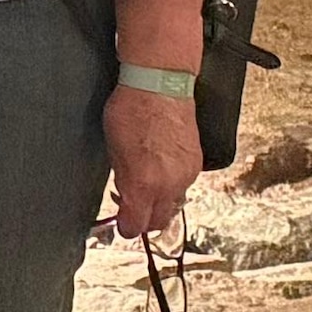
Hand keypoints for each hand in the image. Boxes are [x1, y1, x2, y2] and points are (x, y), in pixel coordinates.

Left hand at [102, 84, 196, 237]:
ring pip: (173, 204)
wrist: (161, 84)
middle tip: (129, 205)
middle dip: (144, 220)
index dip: (126, 228)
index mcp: (144, 184)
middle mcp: (170, 185)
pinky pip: (183, 186)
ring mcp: (187, 175)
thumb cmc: (131, 110)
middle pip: (159, 222)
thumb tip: (125, 199)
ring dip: (159, 202)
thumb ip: (122, 180)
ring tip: (144, 183)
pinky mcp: (197, 164)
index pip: (136, 225)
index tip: (121, 225)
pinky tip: (159, 169)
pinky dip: (171, 186)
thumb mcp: (114, 149)